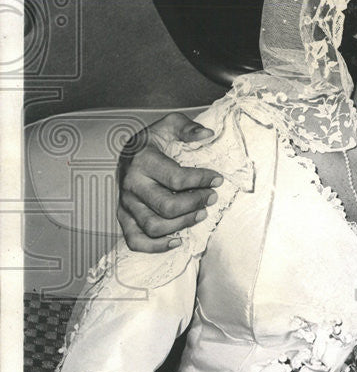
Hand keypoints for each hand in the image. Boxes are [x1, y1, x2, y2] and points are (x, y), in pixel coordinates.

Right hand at [117, 113, 221, 251]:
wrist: (128, 152)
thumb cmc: (153, 140)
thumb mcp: (169, 125)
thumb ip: (187, 127)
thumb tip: (207, 134)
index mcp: (143, 161)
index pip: (177, 178)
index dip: (202, 180)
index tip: (217, 179)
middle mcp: (132, 184)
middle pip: (167, 206)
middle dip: (195, 204)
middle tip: (211, 197)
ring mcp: (126, 204)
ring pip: (154, 226)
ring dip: (182, 224)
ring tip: (201, 214)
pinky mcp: (124, 217)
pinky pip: (135, 240)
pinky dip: (156, 246)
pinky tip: (178, 240)